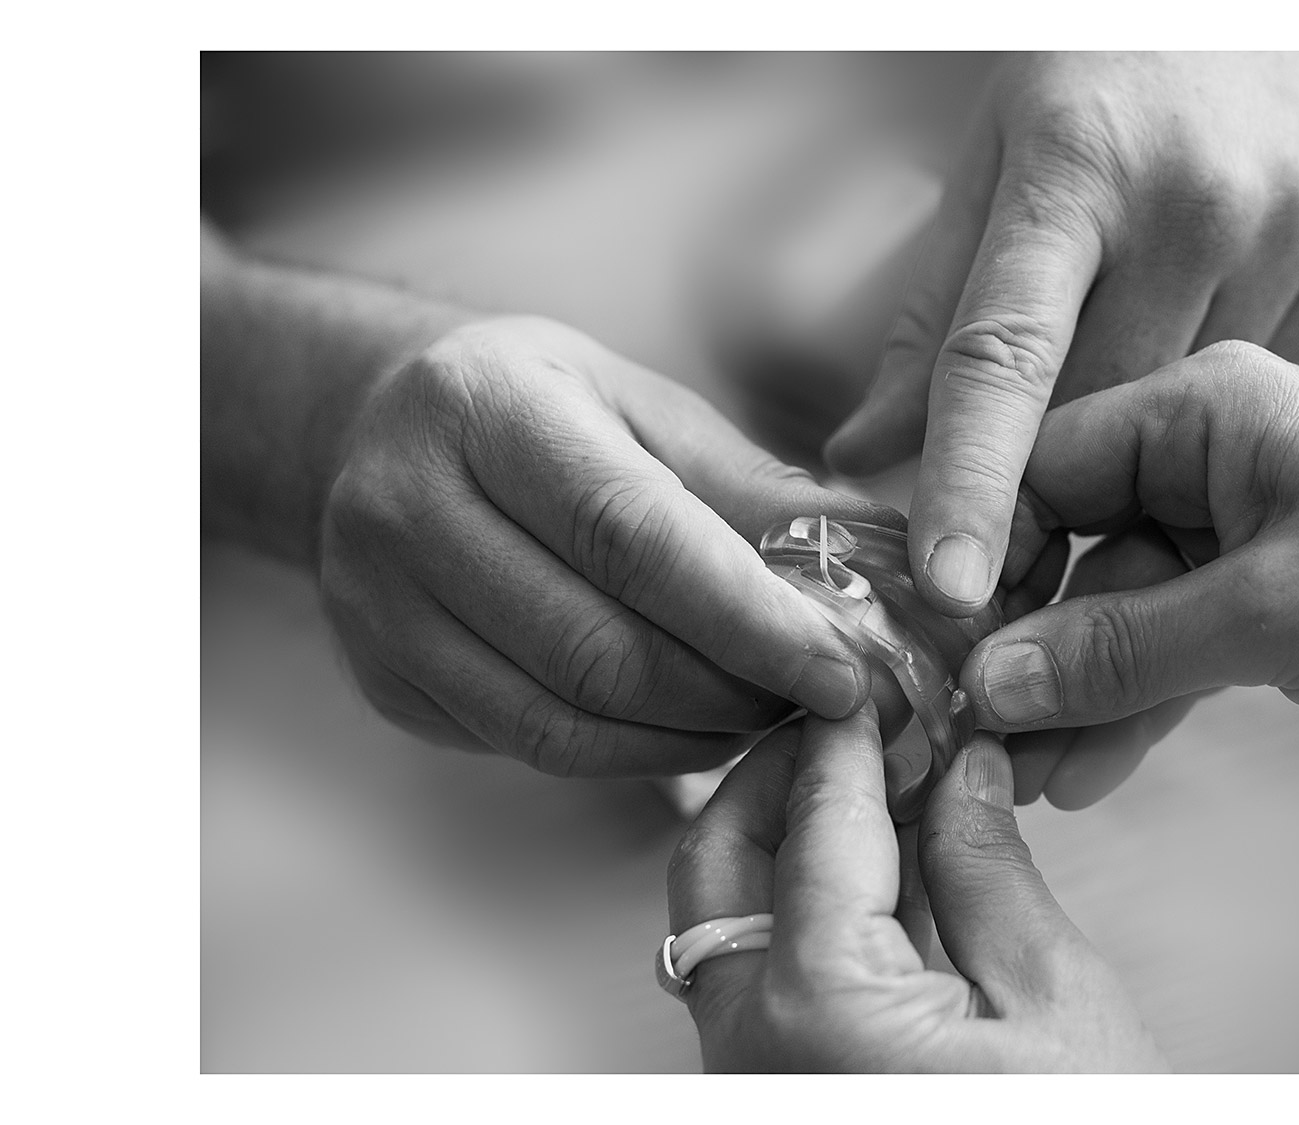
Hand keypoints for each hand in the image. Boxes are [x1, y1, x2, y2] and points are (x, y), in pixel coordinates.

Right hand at [319, 315, 908, 776]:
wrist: (376, 424)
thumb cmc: (547, 409)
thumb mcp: (650, 409)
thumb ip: (756, 488)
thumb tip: (884, 559)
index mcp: (487, 409)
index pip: (632, 538)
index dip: (750, 618)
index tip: (844, 670)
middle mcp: (408, 507)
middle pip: (598, 649)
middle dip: (735, 693)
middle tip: (825, 703)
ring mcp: (379, 605)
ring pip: (562, 722)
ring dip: (692, 738)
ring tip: (771, 717)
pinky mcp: (384, 680)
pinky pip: (530, 747)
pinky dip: (633, 756)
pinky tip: (695, 730)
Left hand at [667, 708, 1165, 1070]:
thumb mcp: (1057, 1001)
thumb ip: (990, 867)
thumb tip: (962, 768)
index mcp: (821, 1008)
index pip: (816, 820)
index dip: (849, 731)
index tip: (874, 676)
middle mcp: (755, 1048)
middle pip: (716, 860)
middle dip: (778, 774)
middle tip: (849, 719)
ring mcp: (754, 1081)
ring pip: (726, 918)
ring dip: (786, 837)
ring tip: (879, 782)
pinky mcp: (779, 1097)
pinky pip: (762, 976)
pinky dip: (804, 908)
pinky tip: (881, 869)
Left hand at [825, 52, 1298, 616]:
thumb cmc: (1106, 59)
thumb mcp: (997, 155)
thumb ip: (934, 311)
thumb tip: (867, 456)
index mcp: (1076, 169)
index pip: (1005, 355)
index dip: (970, 481)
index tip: (949, 586)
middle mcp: (1194, 205)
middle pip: (1104, 410)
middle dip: (1054, 478)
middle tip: (1017, 523)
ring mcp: (1292, 227)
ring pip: (1190, 406)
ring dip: (1144, 425)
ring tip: (1131, 348)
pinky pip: (1266, 364)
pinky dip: (1216, 367)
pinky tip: (1207, 296)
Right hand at [961, 342, 1298, 799]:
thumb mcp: (1266, 615)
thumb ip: (1120, 647)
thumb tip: (988, 680)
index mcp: (1203, 408)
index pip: (1045, 464)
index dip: (980, 555)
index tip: (932, 642)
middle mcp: (1210, 451)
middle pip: (1072, 542)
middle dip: (1026, 642)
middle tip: (968, 729)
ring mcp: (1238, 521)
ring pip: (1118, 605)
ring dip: (1076, 689)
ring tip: (1024, 776)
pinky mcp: (1266, 587)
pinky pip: (1171, 639)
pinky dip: (1136, 699)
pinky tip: (1088, 769)